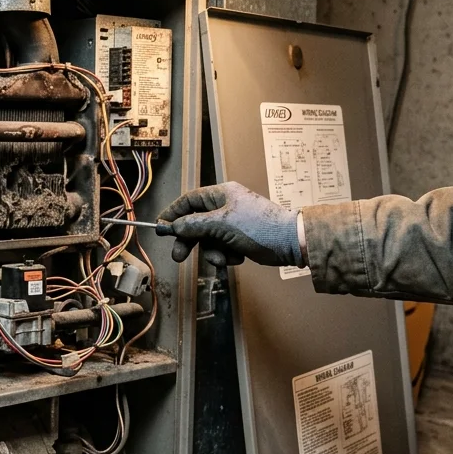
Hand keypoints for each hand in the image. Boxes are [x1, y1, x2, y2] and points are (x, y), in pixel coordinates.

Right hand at [157, 182, 302, 267]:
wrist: (291, 243)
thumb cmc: (259, 227)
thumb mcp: (222, 224)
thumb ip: (194, 225)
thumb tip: (174, 226)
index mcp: (222, 194)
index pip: (189, 200)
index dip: (174, 213)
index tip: (161, 227)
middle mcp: (226, 206)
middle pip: (196, 223)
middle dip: (190, 241)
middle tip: (179, 256)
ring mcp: (233, 223)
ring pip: (209, 239)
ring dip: (212, 252)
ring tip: (223, 258)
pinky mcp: (240, 239)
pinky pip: (222, 248)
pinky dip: (226, 255)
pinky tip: (238, 257)